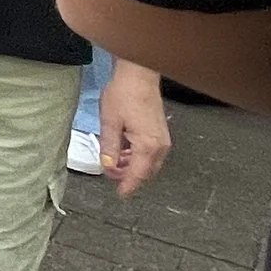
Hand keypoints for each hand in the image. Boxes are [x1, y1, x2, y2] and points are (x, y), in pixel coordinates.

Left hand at [97, 62, 171, 196]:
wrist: (138, 76)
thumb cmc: (124, 94)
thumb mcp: (110, 122)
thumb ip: (109, 147)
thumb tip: (108, 165)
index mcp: (147, 146)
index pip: (138, 175)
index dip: (128, 186)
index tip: (120, 194)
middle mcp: (159, 146)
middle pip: (145, 171)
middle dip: (129, 176)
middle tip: (111, 173)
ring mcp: (162, 139)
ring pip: (148, 163)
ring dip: (132, 165)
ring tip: (114, 160)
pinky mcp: (160, 132)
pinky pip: (151, 152)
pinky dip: (137, 156)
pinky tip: (123, 149)